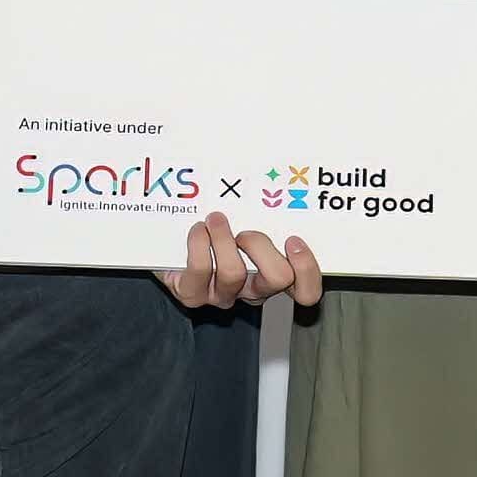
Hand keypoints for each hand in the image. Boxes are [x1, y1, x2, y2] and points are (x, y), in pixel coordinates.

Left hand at [160, 211, 320, 311]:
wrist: (170, 247)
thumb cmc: (216, 231)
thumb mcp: (246, 221)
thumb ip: (263, 212)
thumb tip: (270, 181)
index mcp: (273, 274)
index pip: (305, 291)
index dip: (306, 270)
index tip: (293, 240)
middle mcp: (253, 289)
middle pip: (278, 278)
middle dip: (262, 246)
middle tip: (245, 231)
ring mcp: (223, 295)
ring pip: (235, 273)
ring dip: (223, 238)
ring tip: (214, 220)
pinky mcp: (193, 294)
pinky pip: (200, 270)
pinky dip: (198, 243)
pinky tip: (197, 229)